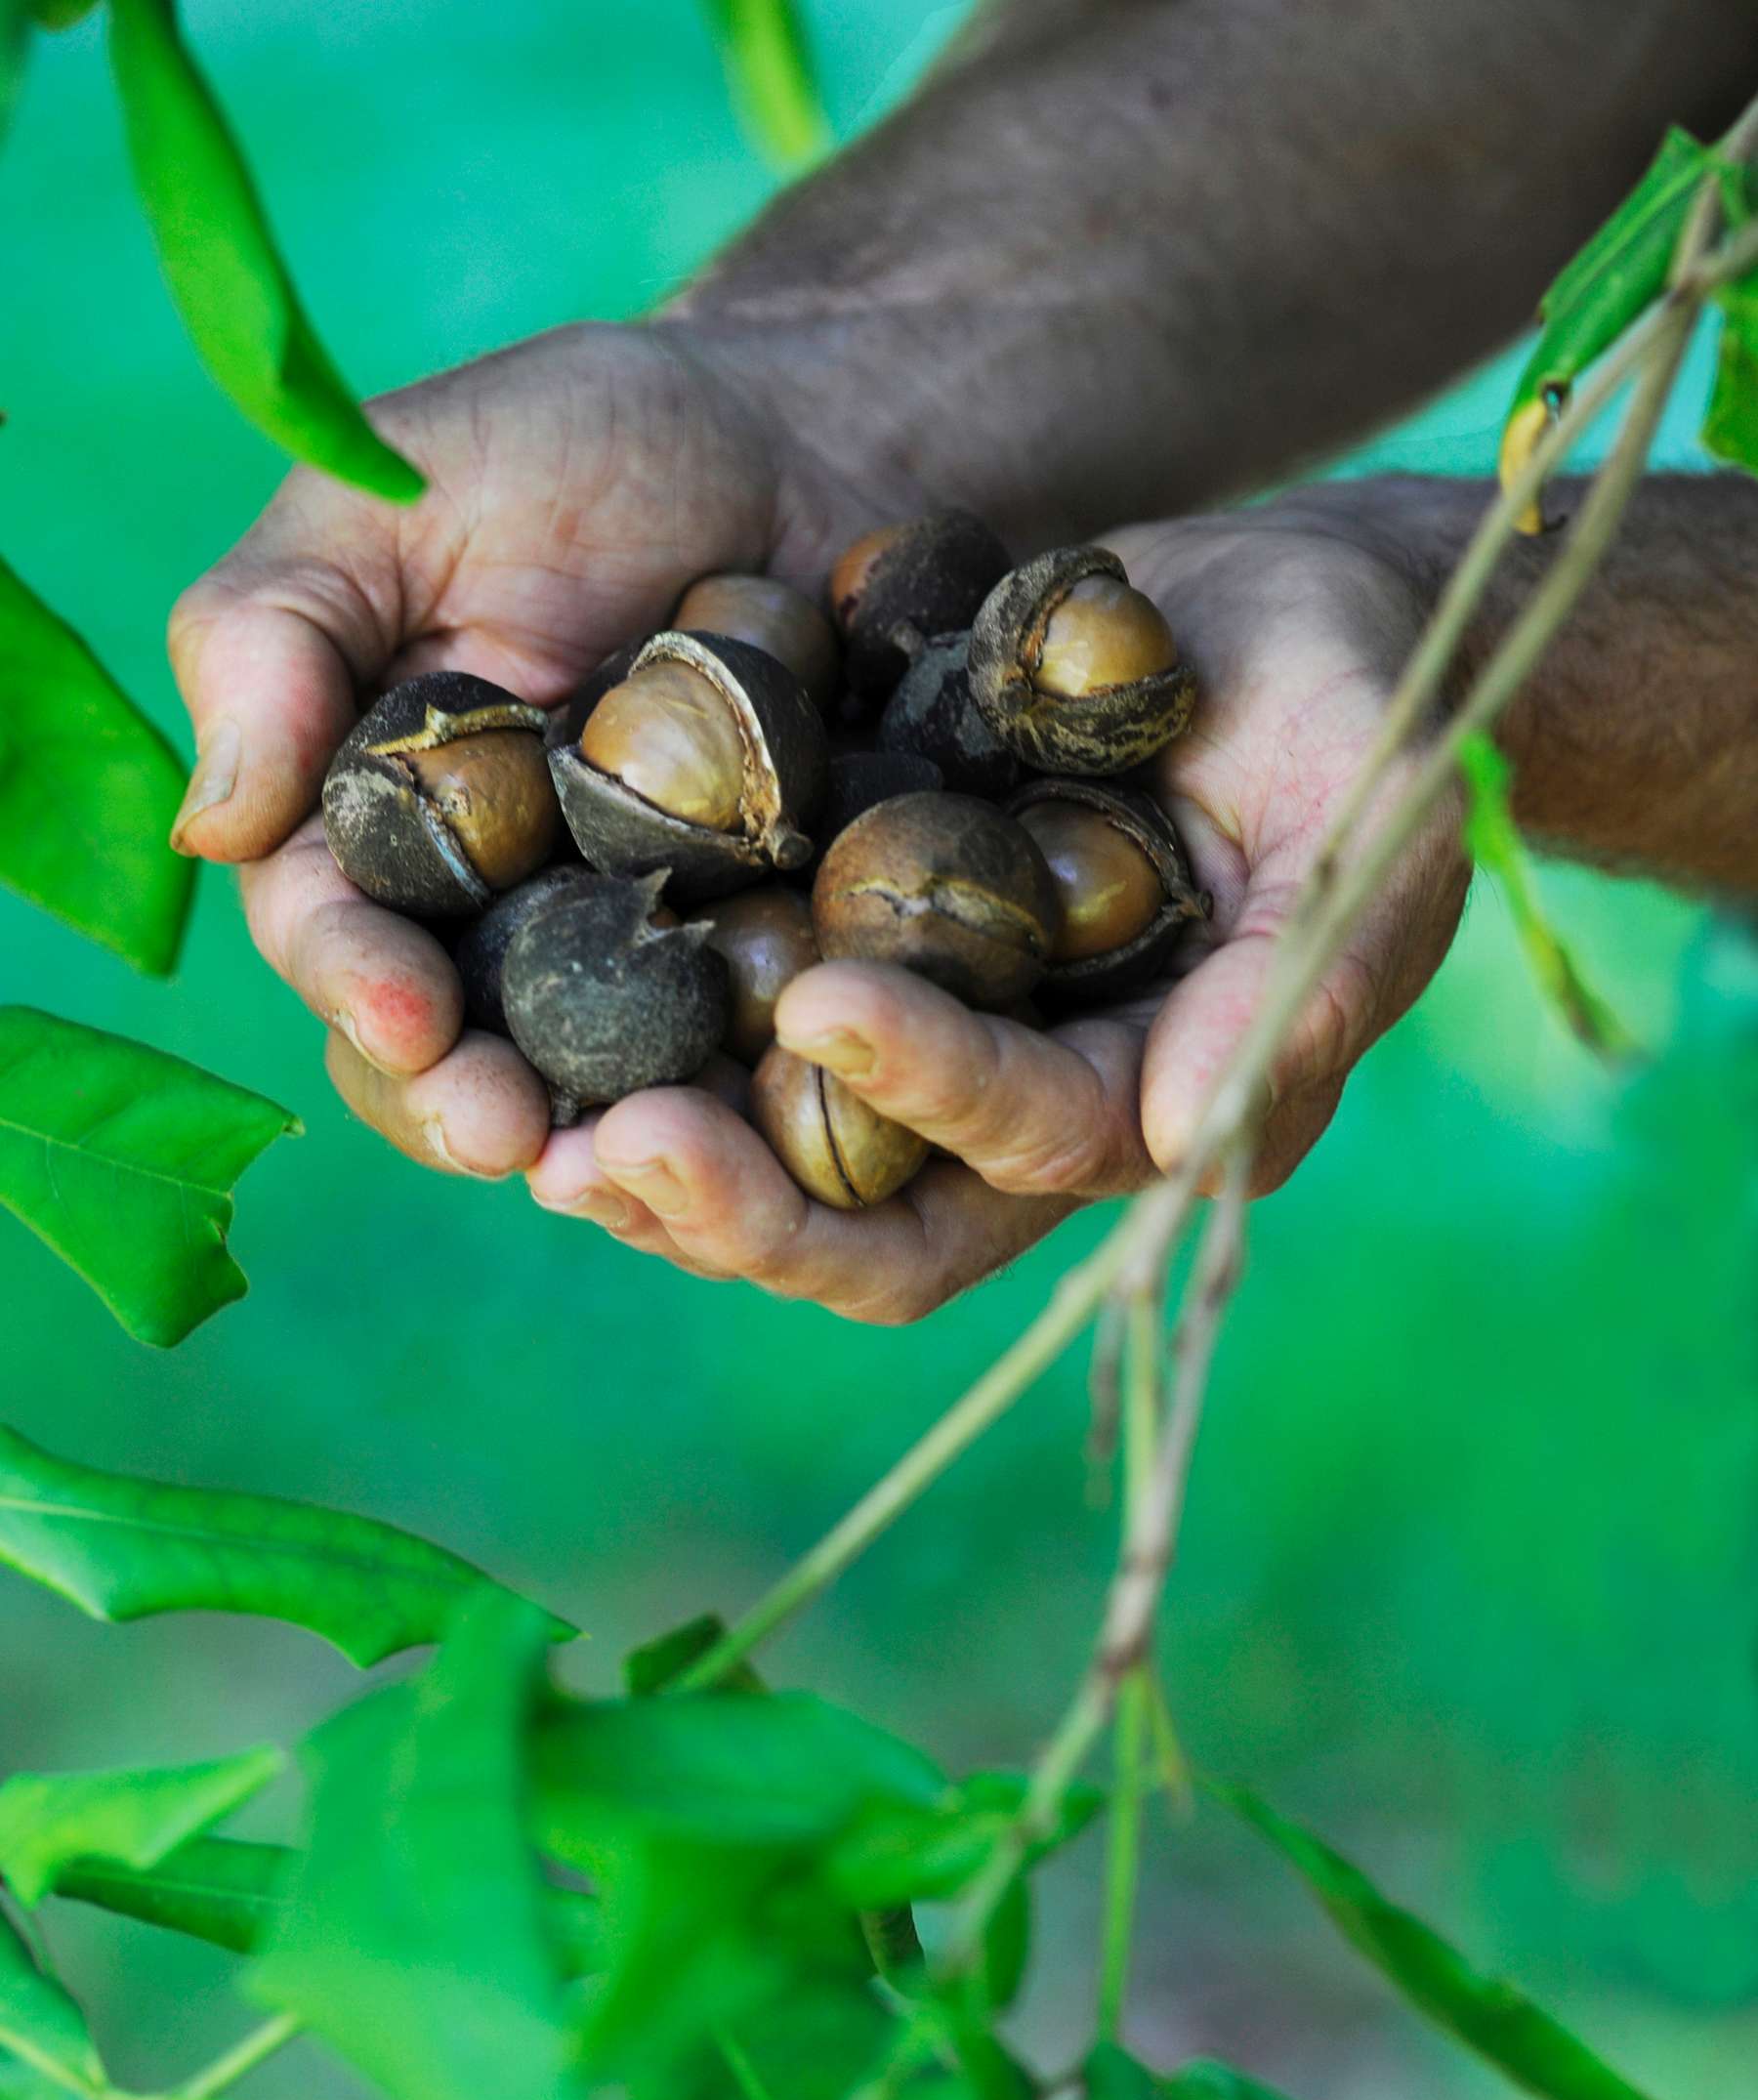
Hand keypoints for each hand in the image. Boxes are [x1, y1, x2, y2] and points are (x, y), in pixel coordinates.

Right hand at [167, 319, 880, 1170]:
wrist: (813, 443)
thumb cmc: (579, 442)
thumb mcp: (393, 492)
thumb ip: (274, 638)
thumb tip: (208, 826)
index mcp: (373, 826)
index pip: (334, 933)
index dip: (357, 986)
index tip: (404, 1017)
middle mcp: (486, 917)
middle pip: (443, 1052)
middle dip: (460, 1103)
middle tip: (507, 1135)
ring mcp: (625, 953)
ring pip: (582, 1089)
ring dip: (593, 1141)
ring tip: (620, 1171)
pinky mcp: (758, 968)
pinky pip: (738, 1065)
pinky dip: (742, 1107)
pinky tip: (759, 1136)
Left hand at [537, 491, 1467, 1318]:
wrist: (1281, 616)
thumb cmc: (1361, 703)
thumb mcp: (1374, 813)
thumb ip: (1300, 977)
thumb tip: (1190, 1144)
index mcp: (1146, 1101)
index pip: (1026, 1141)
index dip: (930, 1087)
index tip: (825, 999)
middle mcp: (1013, 1117)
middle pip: (866, 1231)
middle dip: (738, 1207)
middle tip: (605, 1151)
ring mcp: (914, 1053)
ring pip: (764, 1165)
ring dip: (647, 1157)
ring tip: (509, 1114)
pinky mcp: (835, 969)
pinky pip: (710, 1043)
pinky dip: (622, 1041)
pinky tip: (503, 998)